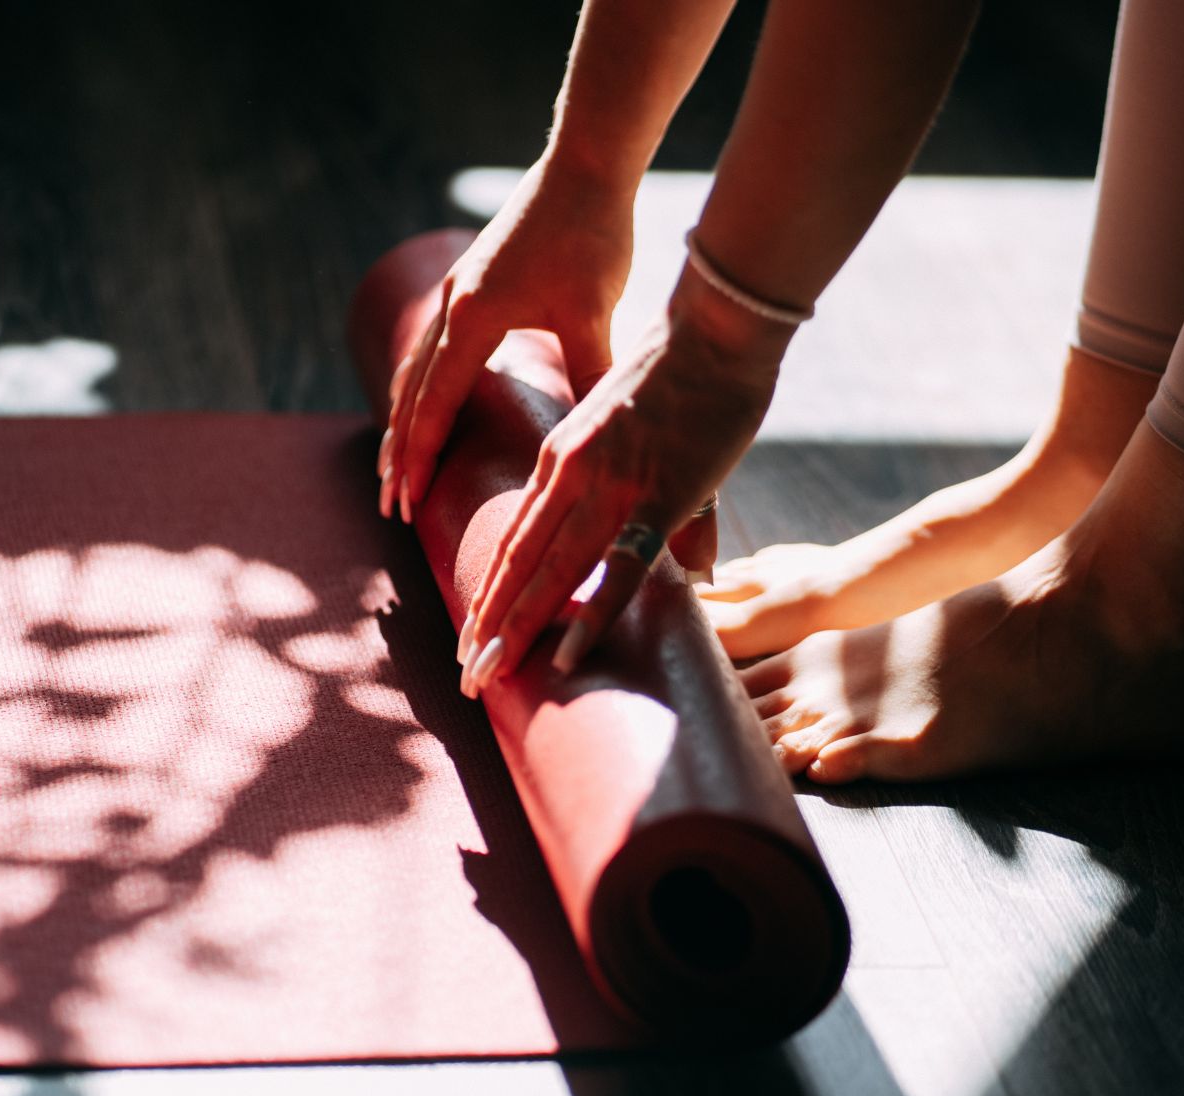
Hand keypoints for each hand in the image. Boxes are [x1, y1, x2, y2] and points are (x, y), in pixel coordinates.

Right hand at [378, 155, 633, 521]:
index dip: (421, 457)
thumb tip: (602, 441)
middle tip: (392, 505)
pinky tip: (430, 395)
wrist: (586, 163)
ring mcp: (459, 290)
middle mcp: (454, 305)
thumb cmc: (591, 235)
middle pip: (413, 392)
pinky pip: (435, 342)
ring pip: (418, 367)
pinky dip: (424, 381)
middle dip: (402, 452)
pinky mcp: (474, 278)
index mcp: (474, 318)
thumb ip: (590, 377)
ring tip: (397, 463)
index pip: (435, 404)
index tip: (408, 503)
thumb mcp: (593, 314)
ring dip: (406, 419)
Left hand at [455, 291, 794, 696]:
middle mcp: (570, 473)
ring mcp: (608, 487)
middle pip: (519, 563)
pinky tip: (563, 658)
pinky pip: (615, 571)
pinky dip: (588, 617)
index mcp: (560, 455)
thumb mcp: (639, 432)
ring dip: (516, 631)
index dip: (494, 590)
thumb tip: (689, 565)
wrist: (715, 329)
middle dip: (490, 625)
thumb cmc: (688, 376)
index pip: (517, 537)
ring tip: (486, 678)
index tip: (476, 635)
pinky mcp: (655, 498)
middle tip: (467, 677)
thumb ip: (650, 497)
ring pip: (549, 574)